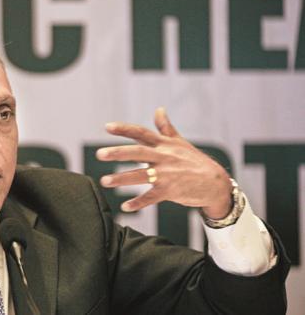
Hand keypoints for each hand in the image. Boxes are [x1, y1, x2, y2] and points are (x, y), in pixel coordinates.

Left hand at [96, 108, 231, 218]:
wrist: (216, 183)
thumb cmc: (195, 161)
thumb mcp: (180, 142)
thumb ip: (166, 127)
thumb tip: (159, 109)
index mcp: (164, 145)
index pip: (141, 133)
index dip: (124, 129)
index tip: (107, 127)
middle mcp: (164, 157)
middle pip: (138, 153)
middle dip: (118, 153)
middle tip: (99, 154)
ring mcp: (167, 175)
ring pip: (141, 176)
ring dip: (121, 179)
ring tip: (104, 181)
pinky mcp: (170, 191)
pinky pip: (151, 198)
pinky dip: (138, 203)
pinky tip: (124, 207)